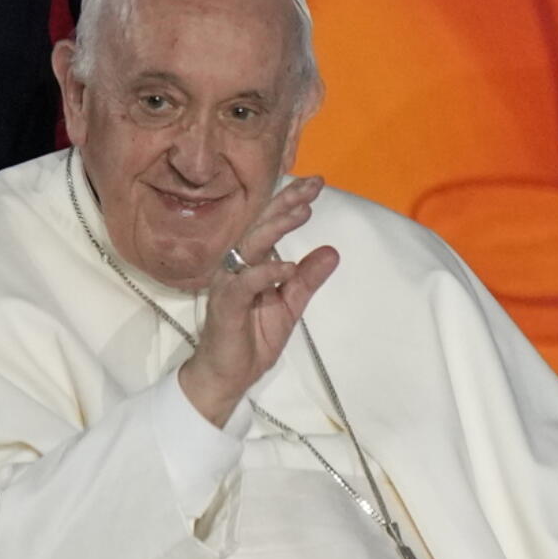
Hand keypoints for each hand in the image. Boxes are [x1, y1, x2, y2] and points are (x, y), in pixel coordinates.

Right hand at [179, 176, 338, 426]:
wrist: (227, 375)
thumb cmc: (252, 339)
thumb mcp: (289, 306)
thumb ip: (307, 279)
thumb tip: (332, 251)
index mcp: (252, 262)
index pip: (271, 224)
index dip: (291, 202)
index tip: (316, 183)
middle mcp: (237, 266)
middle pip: (260, 226)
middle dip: (286, 202)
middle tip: (312, 185)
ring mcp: (229, 283)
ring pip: (251, 246)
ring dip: (277, 227)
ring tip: (303, 212)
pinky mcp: (225, 304)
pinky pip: (245, 283)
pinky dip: (265, 272)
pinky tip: (288, 266)